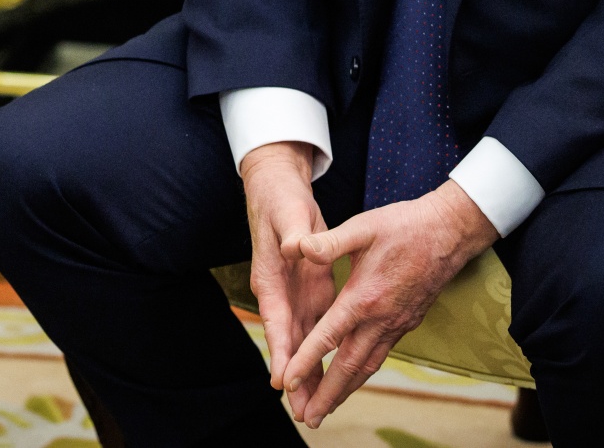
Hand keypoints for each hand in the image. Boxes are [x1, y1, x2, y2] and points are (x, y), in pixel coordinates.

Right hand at [239, 143, 332, 420]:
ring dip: (309, 374)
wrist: (278, 192)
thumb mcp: (289, 214)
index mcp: (271, 278)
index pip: (275, 320)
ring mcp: (295, 296)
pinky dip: (321, 355)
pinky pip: (316, 331)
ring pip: (302, 343)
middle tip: (305, 412)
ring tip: (317, 409)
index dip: (280, 351)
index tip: (282, 381)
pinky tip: (332, 376)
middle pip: (288, 343)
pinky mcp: (310, 292)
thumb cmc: (281, 202)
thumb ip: (295, 234)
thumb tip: (297, 248)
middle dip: (295, 378)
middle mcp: (280, 294)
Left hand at [280, 180, 499, 426]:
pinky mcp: (406, 323)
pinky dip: (363, 373)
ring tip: (327, 410)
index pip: (329, 337)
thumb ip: (330, 241)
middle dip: (327, 395)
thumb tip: (298, 246)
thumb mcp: (363, 227)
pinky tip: (353, 378)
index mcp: (365, 297)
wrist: (450, 232)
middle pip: (349, 366)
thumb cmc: (403, 225)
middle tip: (308, 420)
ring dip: (346, 391)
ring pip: (367, 366)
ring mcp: (396, 324)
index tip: (288, 384)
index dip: (306, 362)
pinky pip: (381, 356)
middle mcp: (381, 318)